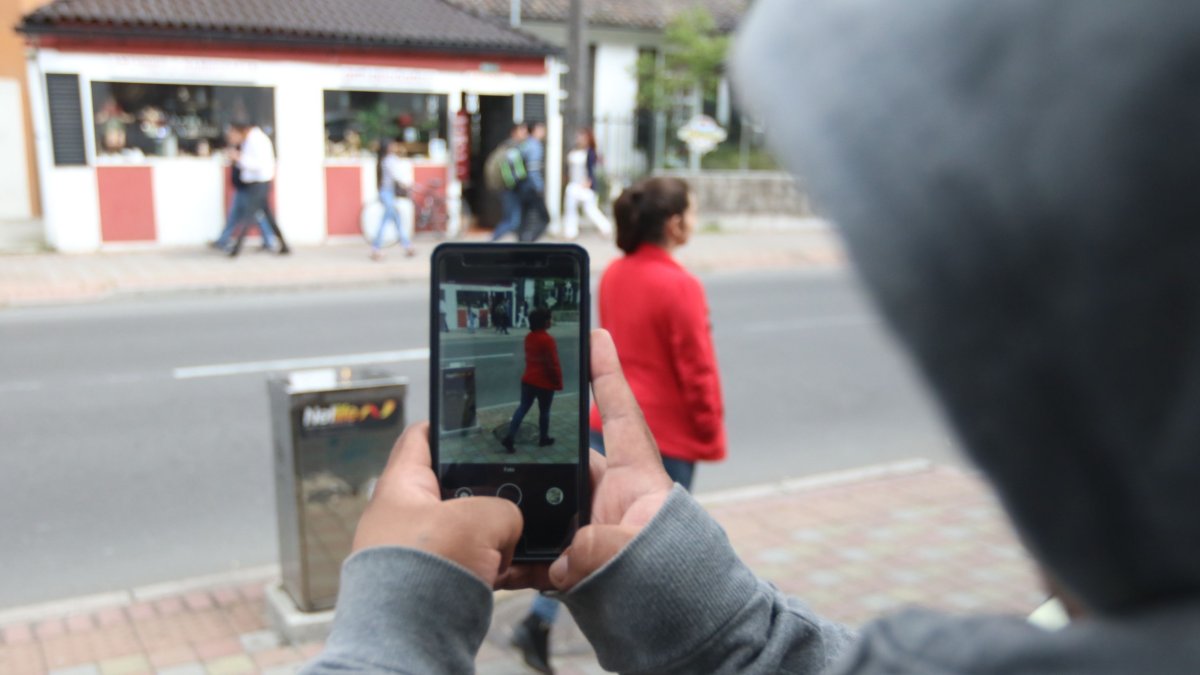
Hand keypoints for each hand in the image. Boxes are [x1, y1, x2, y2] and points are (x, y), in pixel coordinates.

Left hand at [353, 422, 523, 586]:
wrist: (410, 641)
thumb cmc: (424, 573)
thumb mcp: (481, 519)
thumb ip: (505, 509)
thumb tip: (507, 529)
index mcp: (402, 485)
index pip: (422, 438)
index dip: (448, 423)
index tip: (472, 418)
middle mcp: (406, 516)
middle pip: (456, 486)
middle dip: (489, 491)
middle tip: (514, 489)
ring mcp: (422, 551)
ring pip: (471, 529)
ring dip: (497, 534)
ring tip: (518, 536)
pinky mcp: (437, 583)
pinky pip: (475, 564)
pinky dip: (496, 565)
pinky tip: (514, 568)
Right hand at [499, 330, 674, 590]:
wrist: (682, 631)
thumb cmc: (679, 581)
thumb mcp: (640, 555)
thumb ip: (600, 547)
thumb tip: (560, 560)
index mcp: (636, 479)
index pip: (618, 413)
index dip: (606, 371)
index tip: (596, 332)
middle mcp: (610, 497)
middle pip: (563, 459)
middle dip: (532, 453)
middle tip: (498, 435)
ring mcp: (590, 527)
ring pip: (542, 505)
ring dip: (517, 511)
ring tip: (486, 504)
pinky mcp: (574, 560)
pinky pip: (535, 550)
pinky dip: (515, 556)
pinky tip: (495, 561)